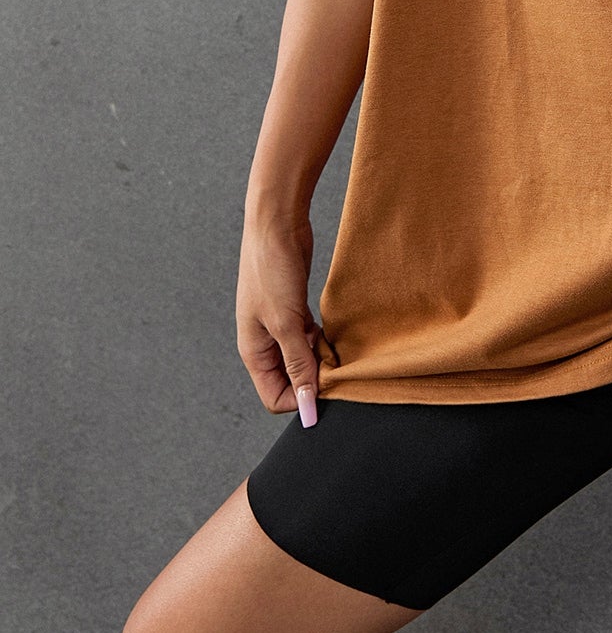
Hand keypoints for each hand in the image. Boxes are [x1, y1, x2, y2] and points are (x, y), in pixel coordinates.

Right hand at [236, 216, 321, 427]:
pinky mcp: (294, 310)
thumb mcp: (286, 323)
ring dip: (320, 357)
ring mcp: (279, 326)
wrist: (276, 225)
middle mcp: (264, 344)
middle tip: (336, 362)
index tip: (328, 386)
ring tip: (335, 344)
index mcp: (253, 352)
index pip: (275, 397)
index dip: (302, 399)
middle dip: (313, 377)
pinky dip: (322, 340)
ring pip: (302, 359)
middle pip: (291, 380)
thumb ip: (298, 365)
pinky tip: (334, 331)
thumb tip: (307, 407)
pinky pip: (309, 338)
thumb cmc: (271, 269)